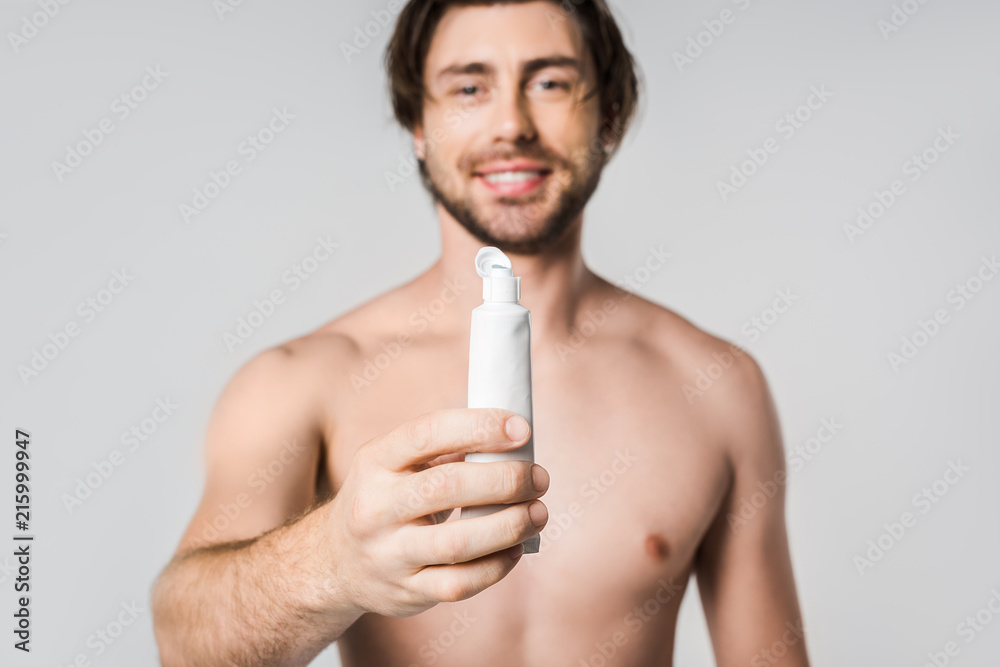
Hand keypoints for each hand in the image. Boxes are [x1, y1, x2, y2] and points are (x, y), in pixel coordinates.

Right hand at [324, 408, 548, 616]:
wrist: (335, 562)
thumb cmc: (385, 498)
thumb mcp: (395, 463)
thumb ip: (445, 449)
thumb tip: (514, 439)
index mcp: (375, 461)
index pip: (426, 434)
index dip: (478, 427)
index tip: (521, 428)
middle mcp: (375, 507)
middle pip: (446, 487)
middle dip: (504, 480)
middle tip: (538, 477)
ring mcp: (387, 554)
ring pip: (457, 543)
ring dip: (509, 526)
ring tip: (538, 513)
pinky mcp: (405, 592)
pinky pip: (459, 583)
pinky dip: (497, 566)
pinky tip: (516, 548)